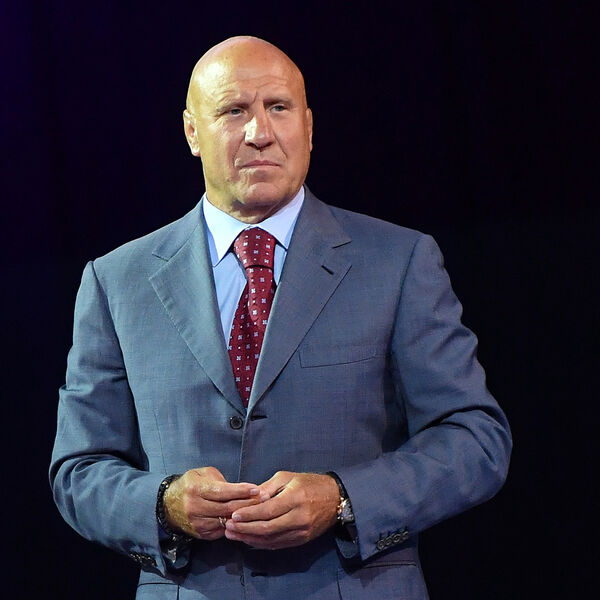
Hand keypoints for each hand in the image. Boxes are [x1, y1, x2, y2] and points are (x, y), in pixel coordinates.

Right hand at [163, 466, 261, 539]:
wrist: (169, 505)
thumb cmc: (192, 484)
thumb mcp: (204, 474)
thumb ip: (221, 481)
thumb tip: (242, 490)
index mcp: (196, 489)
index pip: (223, 492)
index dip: (241, 490)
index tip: (257, 488)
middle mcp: (196, 508)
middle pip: (228, 508)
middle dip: (249, 503)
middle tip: (265, 498)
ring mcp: (198, 523)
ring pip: (227, 521)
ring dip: (245, 516)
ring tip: (260, 509)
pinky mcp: (202, 534)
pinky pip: (223, 531)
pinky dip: (235, 525)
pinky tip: (246, 520)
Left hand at [224, 471, 338, 549]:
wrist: (336, 498)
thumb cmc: (309, 483)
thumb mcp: (288, 477)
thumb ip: (269, 488)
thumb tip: (251, 498)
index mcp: (295, 498)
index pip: (267, 510)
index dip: (249, 514)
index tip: (233, 515)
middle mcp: (299, 517)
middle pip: (267, 528)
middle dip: (245, 529)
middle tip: (228, 527)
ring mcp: (301, 531)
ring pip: (271, 539)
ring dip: (250, 538)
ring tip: (234, 535)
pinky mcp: (302, 540)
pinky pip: (278, 544)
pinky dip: (262, 543)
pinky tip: (249, 540)